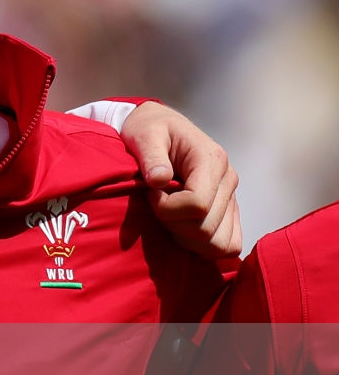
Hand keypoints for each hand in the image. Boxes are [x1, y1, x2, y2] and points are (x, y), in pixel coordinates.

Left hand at [120, 102, 241, 260]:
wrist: (159, 127)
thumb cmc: (149, 130)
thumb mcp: (143, 134)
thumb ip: (150, 156)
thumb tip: (158, 180)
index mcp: (212, 160)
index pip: (198, 204)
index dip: (167, 208)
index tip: (150, 193)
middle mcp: (228, 180)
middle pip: (206, 228)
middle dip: (172, 225)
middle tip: (155, 206)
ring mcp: (231, 198)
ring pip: (219, 244)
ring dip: (187, 239)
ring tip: (168, 219)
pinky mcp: (228, 212)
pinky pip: (228, 245)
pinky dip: (203, 247)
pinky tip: (180, 231)